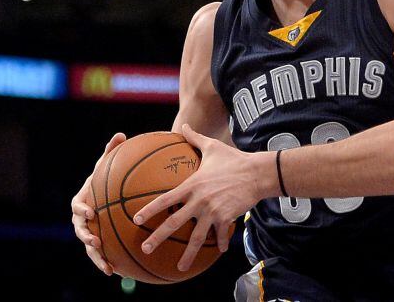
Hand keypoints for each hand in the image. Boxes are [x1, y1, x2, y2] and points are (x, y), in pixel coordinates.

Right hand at [71, 132, 126, 275]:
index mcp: (82, 200)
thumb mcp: (108, 163)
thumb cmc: (107, 176)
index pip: (77, 205)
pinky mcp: (99, 241)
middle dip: (86, 236)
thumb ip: (112, 151)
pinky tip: (118, 272)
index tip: (90, 211)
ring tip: (107, 267)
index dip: (81, 209)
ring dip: (96, 257)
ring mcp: (89, 231)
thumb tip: (120, 135)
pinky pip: (102, 253)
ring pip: (89, 247)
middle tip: (96, 240)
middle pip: (80, 230)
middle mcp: (83, 218)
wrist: (107, 192)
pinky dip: (107, 261)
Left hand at [132, 124, 273, 271]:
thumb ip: (194, 138)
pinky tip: (216, 250)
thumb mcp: (212, 146)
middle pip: (174, 223)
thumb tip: (183, 125)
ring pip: (196, 237)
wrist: (256, 173)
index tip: (136, 219)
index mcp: (192, 185)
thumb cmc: (233, 158)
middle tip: (145, 248)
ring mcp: (213, 212)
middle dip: (158, 237)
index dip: (150, 209)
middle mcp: (199, 201)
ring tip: (179, 268)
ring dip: (187, 254)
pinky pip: (219, 235)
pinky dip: (218, 243)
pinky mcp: (226, 219)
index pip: (166, 199)